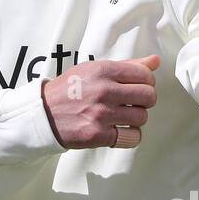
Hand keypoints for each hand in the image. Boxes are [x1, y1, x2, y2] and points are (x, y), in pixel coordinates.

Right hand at [40, 55, 159, 149]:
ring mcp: (101, 114)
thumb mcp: (93, 69)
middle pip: (149, 97)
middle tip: (133, 102)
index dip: (147, 81)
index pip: (145, 75)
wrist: (43, 113)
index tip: (138, 86)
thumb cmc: (69, 89)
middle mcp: (103, 91)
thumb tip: (155, 61)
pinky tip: (120, 130)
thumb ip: (126, 65)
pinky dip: (130, 136)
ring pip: (142, 118)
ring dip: (136, 118)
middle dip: (145, 100)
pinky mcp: (98, 135)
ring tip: (122, 116)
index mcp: (103, 71)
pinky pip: (132, 137)